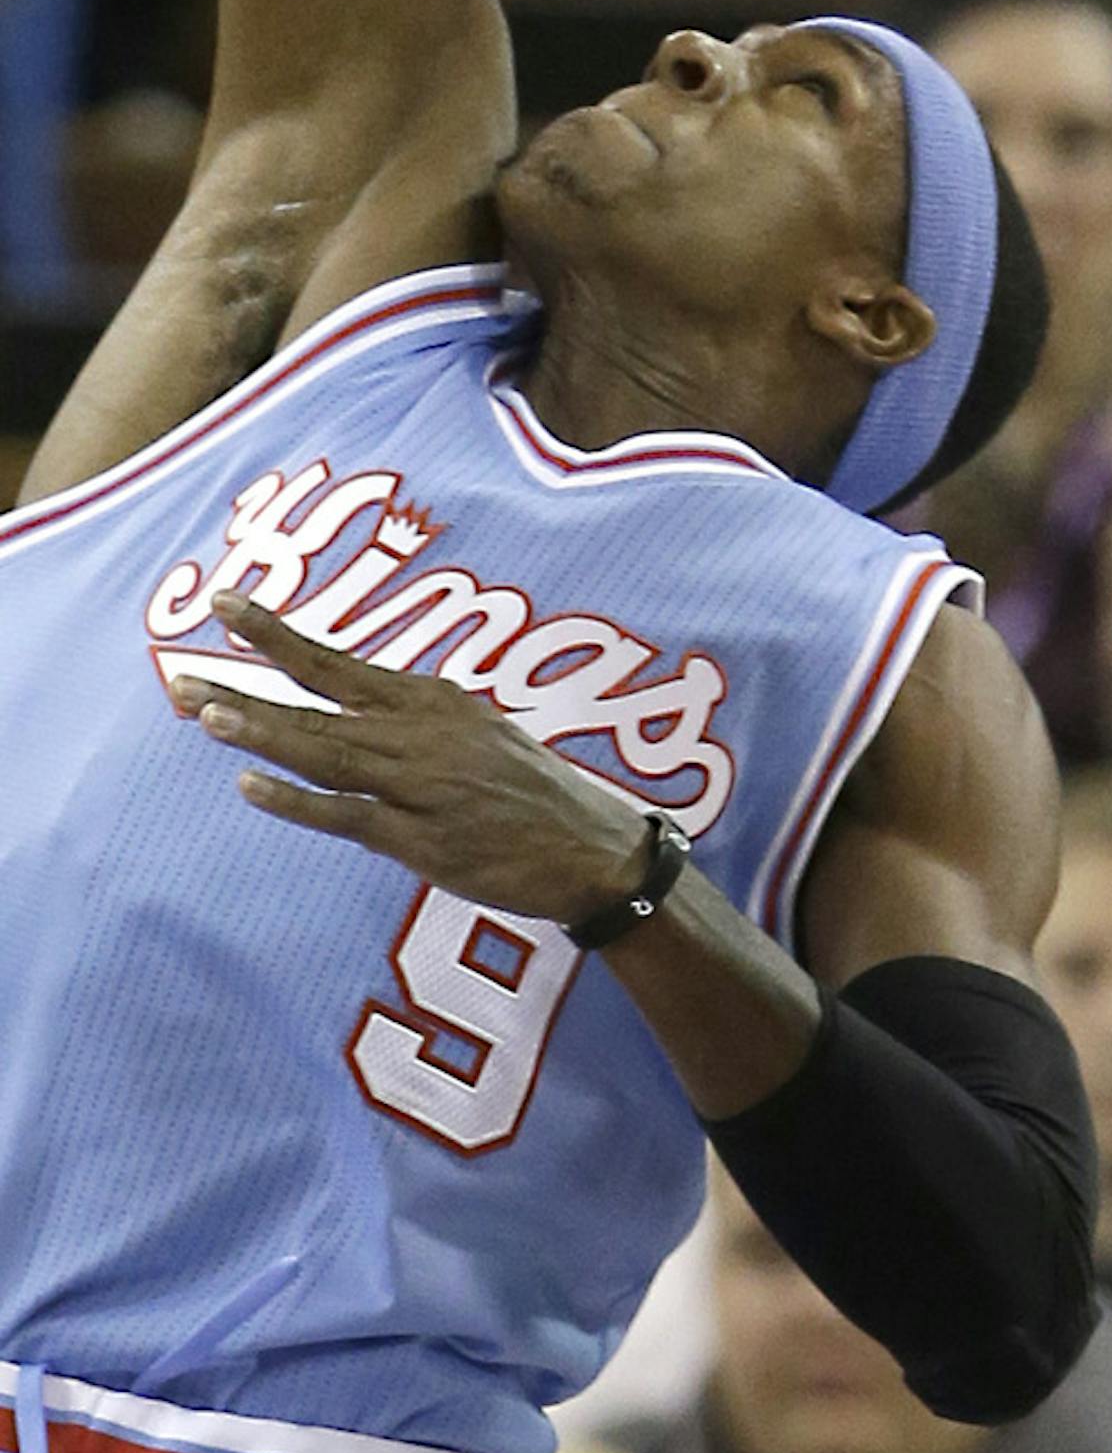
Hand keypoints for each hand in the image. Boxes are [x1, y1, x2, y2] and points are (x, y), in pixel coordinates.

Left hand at [163, 593, 649, 925]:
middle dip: (246, 682)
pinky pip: (348, 816)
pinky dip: (297, 801)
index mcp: (433, 701)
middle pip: (318, 702)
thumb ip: (418, 718)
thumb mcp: (479, 731)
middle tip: (180, 669)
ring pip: (326, 752)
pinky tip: (252, 787)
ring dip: (263, 731)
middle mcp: (421, 734)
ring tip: (204, 711)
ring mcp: (420, 786)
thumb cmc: (532, 792)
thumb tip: (364, 705)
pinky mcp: (424, 841)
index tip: (224, 604)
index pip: (338, 661)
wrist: (591, 848)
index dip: (277, 634)